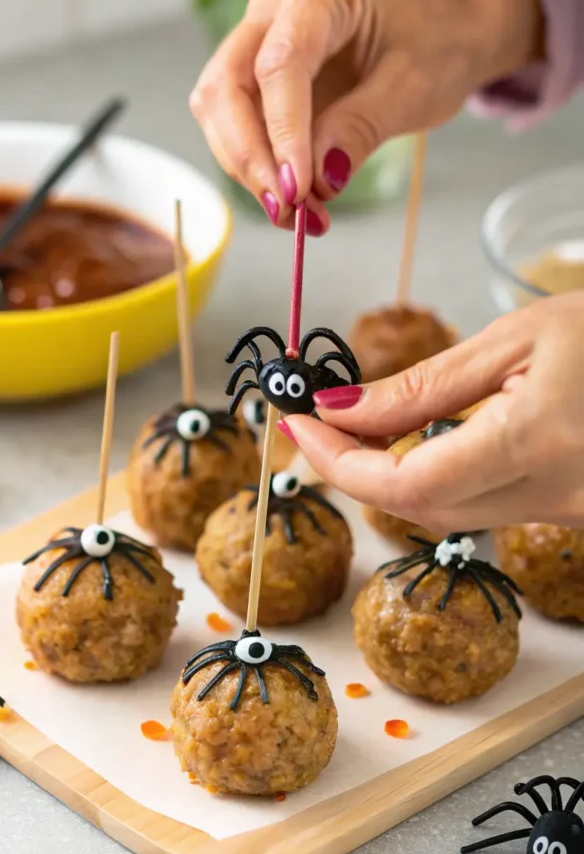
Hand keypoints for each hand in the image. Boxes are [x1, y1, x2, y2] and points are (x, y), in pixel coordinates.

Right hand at [190, 0, 542, 228]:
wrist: (449, 27)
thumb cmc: (438, 43)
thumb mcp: (413, 89)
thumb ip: (360, 130)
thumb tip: (317, 181)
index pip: (280, 63)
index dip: (282, 131)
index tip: (297, 188)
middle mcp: (276, 7)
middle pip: (228, 85)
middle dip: (251, 157)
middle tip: (286, 210)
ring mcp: (259, 39)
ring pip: (220, 111)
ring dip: (249, 170)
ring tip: (296, 215)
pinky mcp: (257, 76)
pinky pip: (236, 126)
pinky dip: (259, 169)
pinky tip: (294, 199)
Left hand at [282, 295, 583, 530]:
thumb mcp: (515, 338)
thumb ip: (424, 386)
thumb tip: (341, 410)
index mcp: (537, 441)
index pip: (405, 484)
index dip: (338, 462)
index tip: (297, 423)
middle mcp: (553, 494)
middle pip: (417, 509)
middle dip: (350, 472)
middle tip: (314, 424)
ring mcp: (563, 513)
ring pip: (445, 516)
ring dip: (385, 479)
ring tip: (351, 429)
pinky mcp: (564, 513)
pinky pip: (478, 510)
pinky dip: (429, 482)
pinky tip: (408, 445)